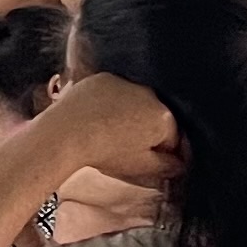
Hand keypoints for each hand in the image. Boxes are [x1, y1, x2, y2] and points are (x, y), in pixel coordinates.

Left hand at [51, 74, 183, 185]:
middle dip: (146, 131)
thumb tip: (179, 164)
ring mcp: (125, 82)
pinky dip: (109, 103)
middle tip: (126, 147)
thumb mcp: (142, 167)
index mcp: (163, 117)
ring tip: (108, 133)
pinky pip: (113, 92)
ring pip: (134, 102)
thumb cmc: (106, 152)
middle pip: (154, 116)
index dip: (162, 151)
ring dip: (128, 115)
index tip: (150, 159)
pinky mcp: (103, 78)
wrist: (66, 134)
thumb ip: (168, 166)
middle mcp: (149, 94)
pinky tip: (96, 118)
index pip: (172, 137)